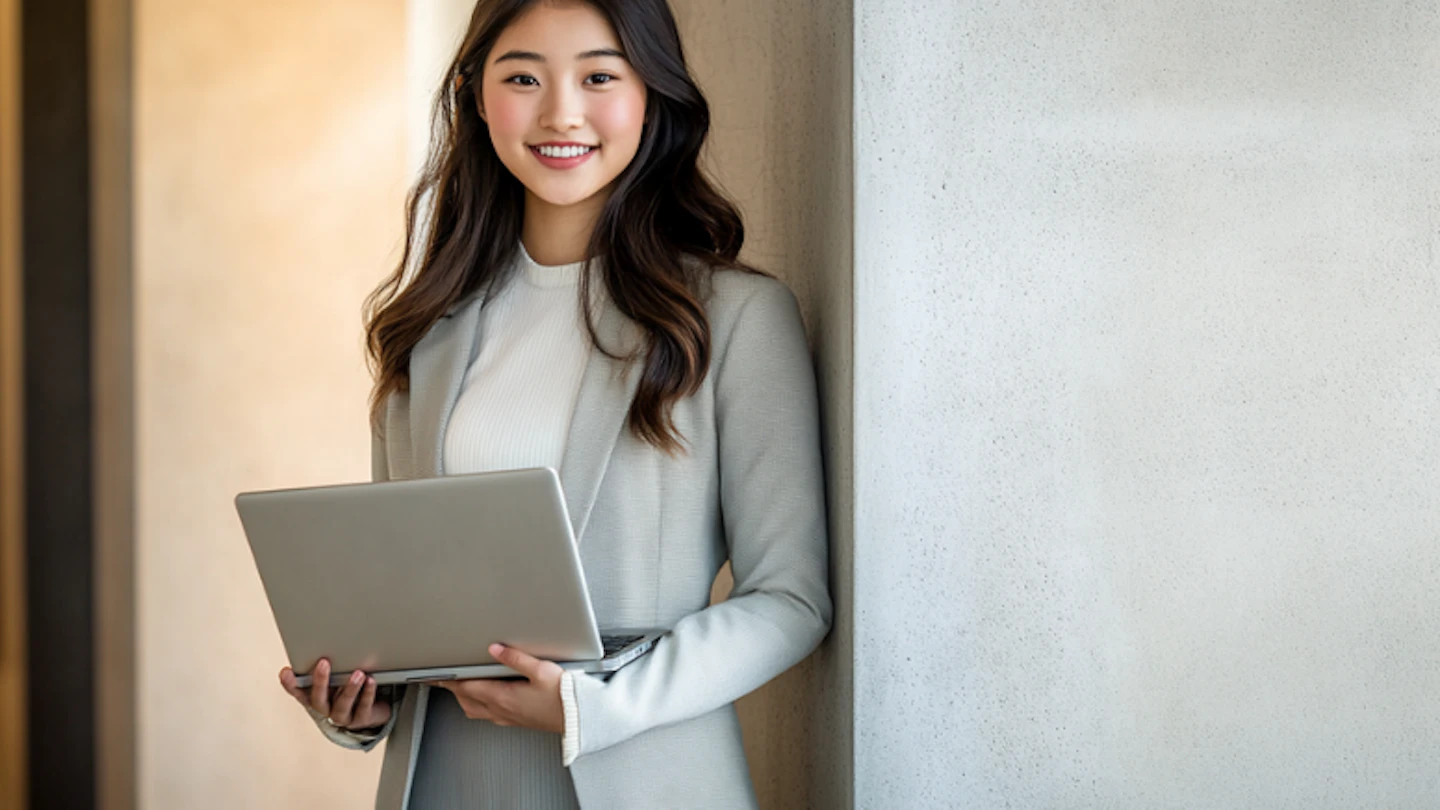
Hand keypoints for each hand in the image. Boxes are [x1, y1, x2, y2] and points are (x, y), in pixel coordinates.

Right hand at [279, 658, 391, 730]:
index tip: (286, 672)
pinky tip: (371, 681)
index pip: (299, 692)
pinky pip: (363, 707)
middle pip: (318, 699)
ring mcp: (342, 716)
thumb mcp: (335, 678)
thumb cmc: (348, 689)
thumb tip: (327, 645)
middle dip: (320, 681)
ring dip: (350, 688)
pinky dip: (368, 693)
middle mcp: (326, 708)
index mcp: (315, 697)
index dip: (291, 684)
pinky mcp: (361, 719)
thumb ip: (328, 668)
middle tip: (323, 662)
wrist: (371, 710)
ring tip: (358, 673)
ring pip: (342, 705)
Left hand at [433, 643, 564, 732]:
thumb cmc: (564, 697)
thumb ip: (516, 657)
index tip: (434, 674)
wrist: (580, 718)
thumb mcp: (541, 670)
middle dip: (452, 688)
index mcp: (503, 697)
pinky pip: (487, 714)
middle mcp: (501, 710)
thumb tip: (495, 649)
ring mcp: (508, 717)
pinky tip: (484, 697)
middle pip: (466, 700)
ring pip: (474, 709)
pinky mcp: (516, 720)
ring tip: (459, 684)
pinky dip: (477, 704)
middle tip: (442, 676)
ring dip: (463, 697)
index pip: (466, 687)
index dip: (448, 679)